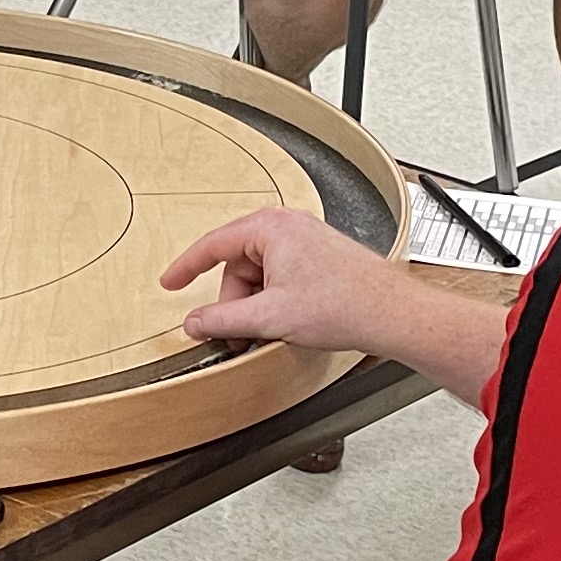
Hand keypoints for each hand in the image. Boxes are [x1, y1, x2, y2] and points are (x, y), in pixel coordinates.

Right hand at [162, 206, 413, 354]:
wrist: (390, 313)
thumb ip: (223, 320)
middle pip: (237, 265)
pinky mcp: (317, 256)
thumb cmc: (344, 304)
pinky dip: (274, 300)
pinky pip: (279, 276)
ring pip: (259, 274)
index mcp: (271, 228)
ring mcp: (305, 239)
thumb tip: (195, 323)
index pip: (213, 245)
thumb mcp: (270, 317)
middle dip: (234, 303)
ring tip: (269, 331)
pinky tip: (285, 322)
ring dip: (256, 305)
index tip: (170, 283)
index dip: (186, 268)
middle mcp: (287, 226)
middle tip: (237, 335)